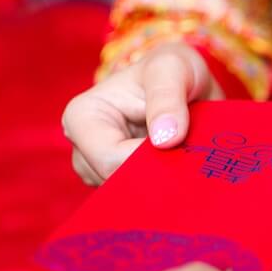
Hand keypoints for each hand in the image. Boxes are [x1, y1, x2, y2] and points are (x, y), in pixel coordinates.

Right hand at [62, 42, 222, 184]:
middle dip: (155, 176)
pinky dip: (162, 192)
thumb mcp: (173, 68)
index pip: (109, 159)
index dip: (148, 162)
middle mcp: (83, 149)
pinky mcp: (120, 186)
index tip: (180, 150)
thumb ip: (168, 96)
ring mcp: (99, 172)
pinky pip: (140, 202)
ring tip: (184, 160)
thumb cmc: (172, 70)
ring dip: (161, 186)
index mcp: (82, 117)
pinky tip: (179, 174)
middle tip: (188, 159)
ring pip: (130, 198)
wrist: (186, 86)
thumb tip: (165, 139)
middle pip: (117, 185)